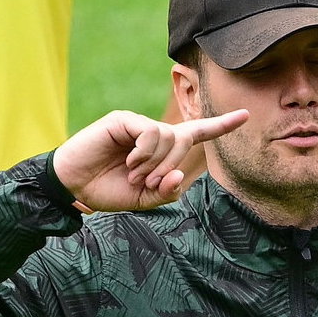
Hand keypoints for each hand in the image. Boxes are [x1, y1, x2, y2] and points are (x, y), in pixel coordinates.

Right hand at [50, 107, 248, 213]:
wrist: (71, 187)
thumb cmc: (104, 191)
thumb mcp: (141, 201)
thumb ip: (165, 192)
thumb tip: (179, 176)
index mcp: (160, 151)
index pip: (196, 133)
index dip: (221, 125)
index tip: (245, 115)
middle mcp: (152, 133)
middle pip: (183, 140)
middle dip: (170, 166)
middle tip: (146, 183)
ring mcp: (138, 124)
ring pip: (167, 137)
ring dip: (154, 163)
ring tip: (133, 173)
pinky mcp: (123, 120)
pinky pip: (150, 132)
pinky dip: (144, 152)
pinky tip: (130, 161)